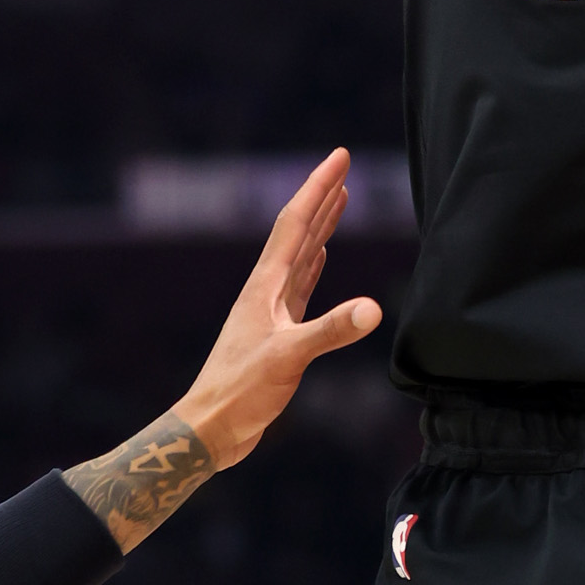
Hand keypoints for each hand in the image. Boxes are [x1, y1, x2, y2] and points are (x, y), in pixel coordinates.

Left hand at [174, 149, 382, 469]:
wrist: (210, 428)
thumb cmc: (240, 392)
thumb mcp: (289, 357)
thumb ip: (330, 331)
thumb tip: (375, 309)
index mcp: (265, 285)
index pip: (296, 223)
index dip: (318, 187)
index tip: (340, 156)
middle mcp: (267, 289)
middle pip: (298, 230)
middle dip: (321, 195)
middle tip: (342, 164)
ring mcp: (271, 309)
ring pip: (300, 255)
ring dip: (320, 226)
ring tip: (339, 199)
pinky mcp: (277, 331)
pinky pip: (300, 284)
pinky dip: (314, 264)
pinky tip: (320, 257)